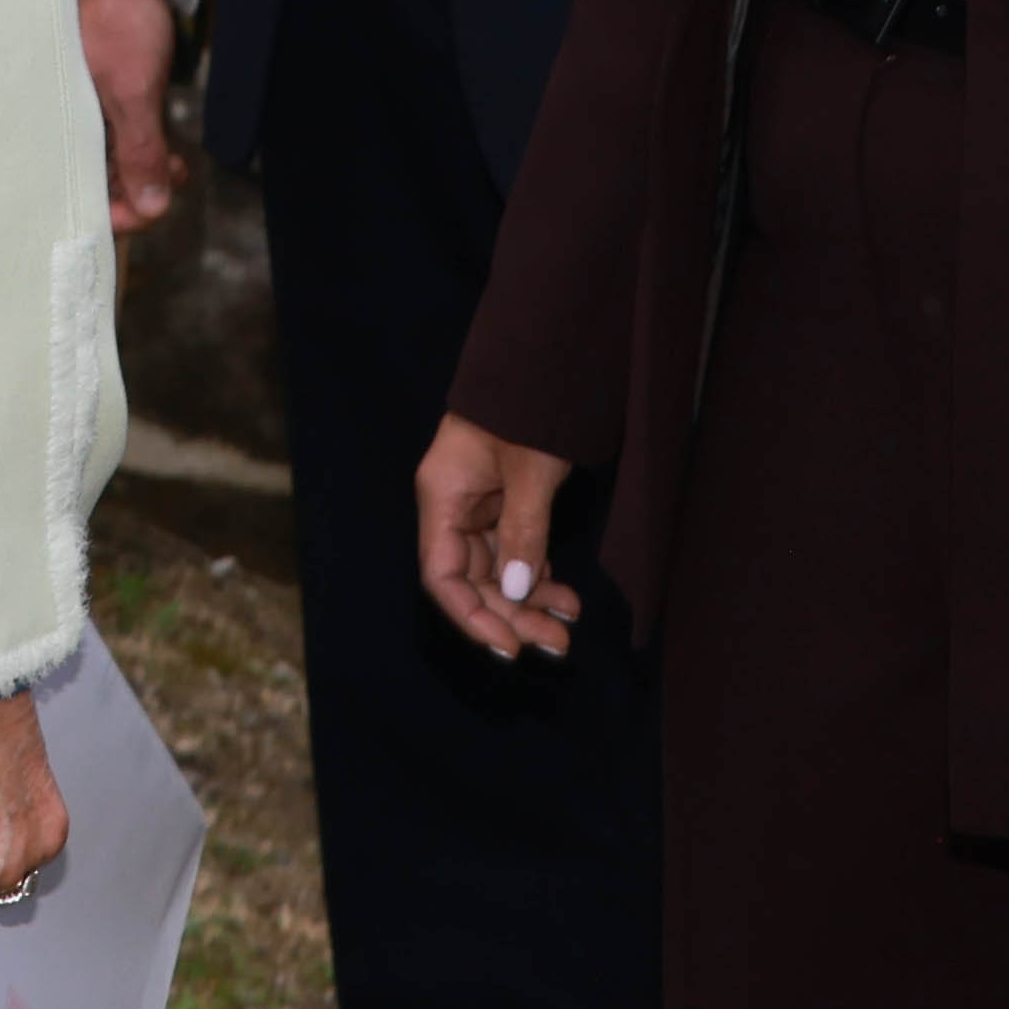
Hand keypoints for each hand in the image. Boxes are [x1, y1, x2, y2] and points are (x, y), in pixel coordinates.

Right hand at [78, 0, 184, 234]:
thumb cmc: (118, 20)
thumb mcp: (131, 89)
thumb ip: (139, 151)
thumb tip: (151, 207)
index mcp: (49, 115)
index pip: (67, 183)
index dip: (104, 208)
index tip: (143, 216)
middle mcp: (61, 115)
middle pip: (90, 176)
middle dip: (133, 192)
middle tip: (168, 190)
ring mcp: (84, 105)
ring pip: (111, 160)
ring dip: (145, 173)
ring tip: (176, 169)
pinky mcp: (105, 95)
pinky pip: (122, 138)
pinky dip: (147, 150)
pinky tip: (171, 157)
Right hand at [418, 410, 577, 661]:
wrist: (547, 362)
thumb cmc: (531, 406)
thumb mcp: (531, 470)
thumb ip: (523, 531)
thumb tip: (517, 593)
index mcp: (442, 496)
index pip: (441, 575)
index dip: (471, 616)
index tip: (509, 647)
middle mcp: (454, 507)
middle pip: (471, 580)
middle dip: (510, 616)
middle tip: (555, 646)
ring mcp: (480, 507)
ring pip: (497, 573)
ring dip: (529, 605)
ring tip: (566, 628)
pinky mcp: (506, 505)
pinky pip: (517, 554)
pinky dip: (539, 579)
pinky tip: (566, 599)